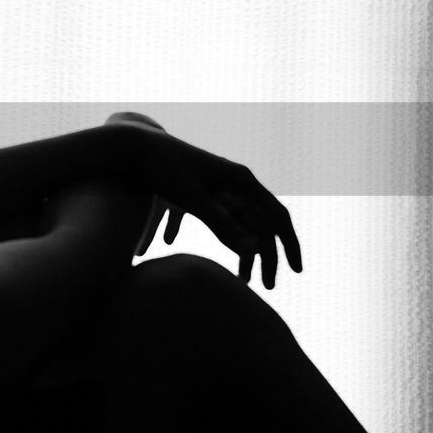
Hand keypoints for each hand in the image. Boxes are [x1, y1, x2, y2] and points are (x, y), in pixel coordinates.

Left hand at [106, 111, 302, 288]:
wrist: (136, 145)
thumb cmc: (163, 168)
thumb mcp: (192, 198)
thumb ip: (221, 224)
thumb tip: (253, 250)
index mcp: (241, 181)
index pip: (278, 216)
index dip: (290, 245)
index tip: (297, 272)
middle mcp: (236, 182)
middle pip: (262, 223)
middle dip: (267, 256)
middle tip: (268, 287)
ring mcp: (221, 186)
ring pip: (243, 223)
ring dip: (246, 251)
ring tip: (244, 281)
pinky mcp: (204, 191)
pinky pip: (224, 219)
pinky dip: (226, 239)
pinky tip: (218, 258)